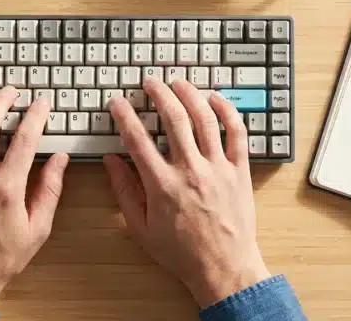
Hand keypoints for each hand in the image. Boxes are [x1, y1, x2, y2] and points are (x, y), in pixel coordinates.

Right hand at [104, 78, 269, 307]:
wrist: (223, 269)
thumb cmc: (181, 252)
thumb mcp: (141, 227)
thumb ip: (124, 190)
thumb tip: (110, 160)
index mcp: (161, 185)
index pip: (137, 138)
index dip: (124, 115)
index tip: (117, 102)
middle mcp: (190, 170)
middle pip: (173, 118)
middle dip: (158, 93)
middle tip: (150, 81)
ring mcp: (218, 168)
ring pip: (204, 118)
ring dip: (189, 94)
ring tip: (178, 83)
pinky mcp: (240, 171)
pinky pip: (237, 132)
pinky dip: (226, 110)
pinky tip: (214, 99)